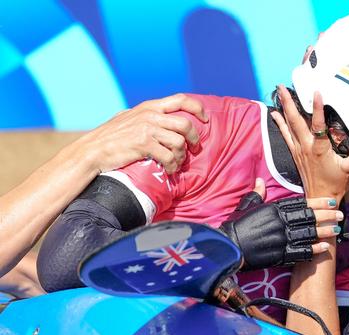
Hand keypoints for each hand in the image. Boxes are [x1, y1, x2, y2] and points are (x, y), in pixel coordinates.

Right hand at [79, 93, 208, 173]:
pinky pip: (169, 157)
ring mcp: (147, 129)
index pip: (181, 99)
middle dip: (194, 139)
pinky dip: (172, 166)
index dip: (198, 108)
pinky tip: (168, 170)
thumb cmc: (110, 137)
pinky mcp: (143, 145)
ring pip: (179, 142)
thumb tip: (161, 114)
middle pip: (186, 124)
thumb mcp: (128, 117)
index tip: (206, 119)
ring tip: (176, 162)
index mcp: (149, 107)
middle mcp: (150, 115)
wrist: (92, 151)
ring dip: (181, 156)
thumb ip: (145, 115)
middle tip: (193, 149)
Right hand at [220, 179, 343, 269]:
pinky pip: (299, 252)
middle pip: (308, 218)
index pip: (300, 204)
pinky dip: (312, 250)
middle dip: (326, 216)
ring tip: (336, 230)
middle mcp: (279, 222)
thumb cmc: (235, 226)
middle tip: (340, 214)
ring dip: (323, 232)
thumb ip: (256, 194)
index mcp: (273, 209)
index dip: (318, 202)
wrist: (227, 247)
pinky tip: (324, 248)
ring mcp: (280, 239)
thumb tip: (259, 181)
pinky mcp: (278, 255)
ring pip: (307, 234)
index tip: (330, 201)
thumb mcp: (246, 206)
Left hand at [271, 85, 348, 201]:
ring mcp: (298, 149)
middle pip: (296, 121)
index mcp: (320, 149)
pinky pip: (285, 135)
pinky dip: (280, 123)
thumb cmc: (335, 184)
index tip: (317, 93)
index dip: (318, 108)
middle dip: (289, 102)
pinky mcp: (295, 153)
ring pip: (288, 125)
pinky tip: (275, 113)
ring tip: (278, 92)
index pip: (318, 125)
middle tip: (282, 86)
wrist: (319, 199)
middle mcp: (306, 147)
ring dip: (283, 108)